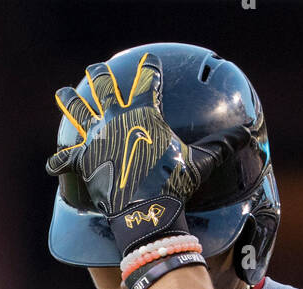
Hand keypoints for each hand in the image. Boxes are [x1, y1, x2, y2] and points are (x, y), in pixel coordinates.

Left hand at [46, 51, 235, 215]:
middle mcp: (115, 117)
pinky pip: (66, 159)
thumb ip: (222, 145)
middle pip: (104, 86)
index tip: (148, 64)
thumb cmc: (173, 185)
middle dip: (100, 75)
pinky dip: (60, 162)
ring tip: (63, 92)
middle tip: (96, 68)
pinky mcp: (82, 160)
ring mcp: (96, 137)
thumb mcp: (200, 162)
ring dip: (71, 101)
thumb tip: (250, 134)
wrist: (145, 210)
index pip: (147, 80)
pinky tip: (53, 162)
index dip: (148, 71)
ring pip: (79, 111)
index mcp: (143, 111)